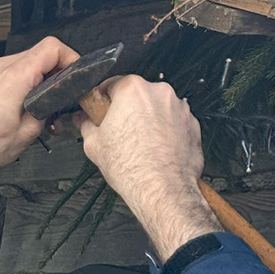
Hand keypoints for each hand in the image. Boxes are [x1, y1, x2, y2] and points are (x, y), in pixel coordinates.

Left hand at [0, 37, 77, 207]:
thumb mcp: (31, 130)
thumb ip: (51, 106)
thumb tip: (63, 98)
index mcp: (13, 77)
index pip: (52, 48)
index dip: (71, 59)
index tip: (77, 76)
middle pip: (41, 53)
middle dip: (58, 73)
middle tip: (65, 96)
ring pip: (29, 62)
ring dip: (43, 79)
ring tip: (47, 105)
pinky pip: (14, 71)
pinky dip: (27, 82)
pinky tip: (31, 104)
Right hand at [75, 76, 219, 258]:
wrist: (162, 189)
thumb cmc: (130, 166)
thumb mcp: (93, 144)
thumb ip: (86, 125)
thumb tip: (82, 120)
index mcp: (132, 90)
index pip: (112, 84)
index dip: (103, 99)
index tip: (100, 110)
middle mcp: (159, 92)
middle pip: (137, 95)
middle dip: (127, 109)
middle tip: (117, 131)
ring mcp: (179, 107)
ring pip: (157, 108)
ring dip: (148, 119)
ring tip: (138, 144)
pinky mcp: (192, 124)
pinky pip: (173, 122)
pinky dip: (165, 131)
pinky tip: (154, 149)